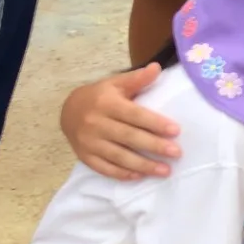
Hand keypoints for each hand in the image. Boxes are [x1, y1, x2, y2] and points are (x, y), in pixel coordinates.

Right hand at [61, 64, 181, 179]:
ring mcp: (89, 142)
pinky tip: (140, 176)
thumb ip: (136, 79)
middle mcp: (96, 123)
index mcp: (106, 103)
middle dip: (154, 146)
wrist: (67, 111)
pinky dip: (123, 174)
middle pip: (129, 137)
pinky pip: (105, 168)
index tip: (176, 131)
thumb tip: (157, 68)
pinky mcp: (85, 157)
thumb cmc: (99, 96)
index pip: (134, 115)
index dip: (155, 123)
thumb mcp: (115, 83)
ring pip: (119, 156)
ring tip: (165, 170)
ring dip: (143, 165)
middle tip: (176, 153)